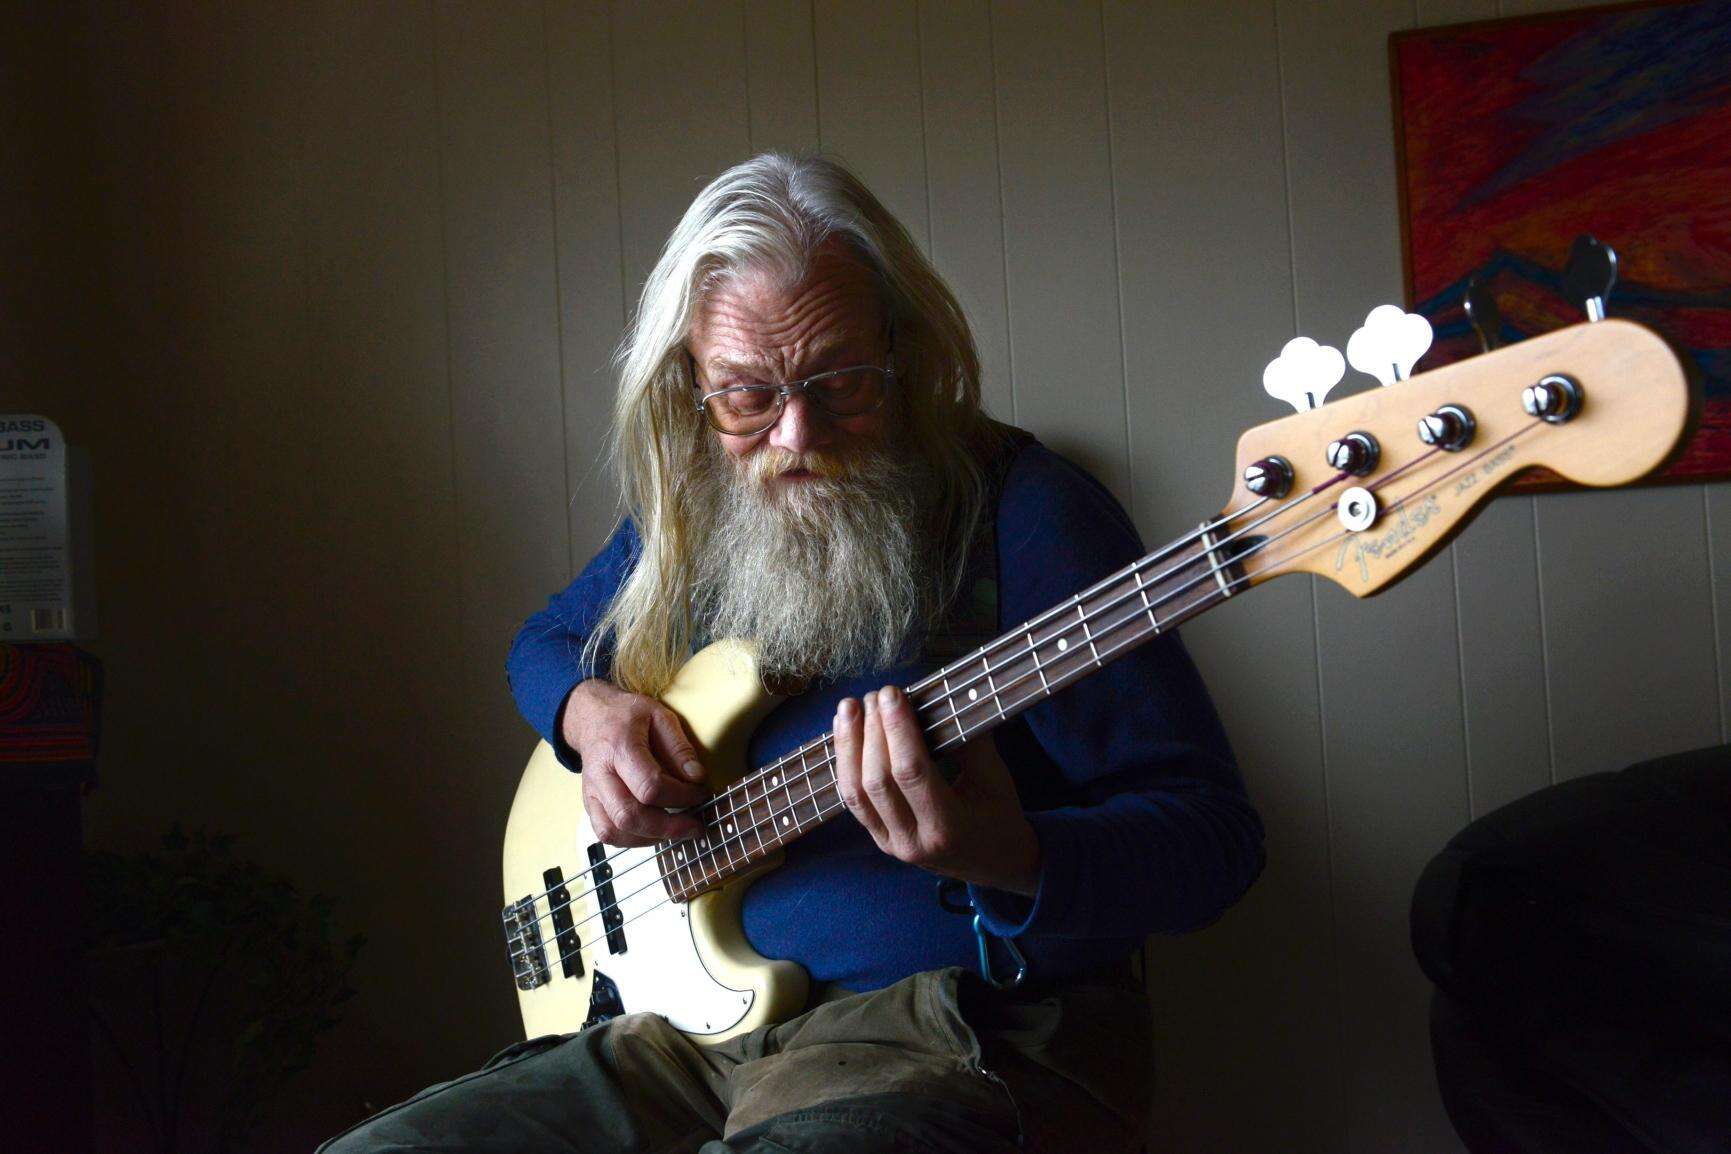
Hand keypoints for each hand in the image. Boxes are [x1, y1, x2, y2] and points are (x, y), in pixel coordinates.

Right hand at [562, 679, 708, 845]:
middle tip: (695, 826)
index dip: (681, 796)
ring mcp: (591, 792)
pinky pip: (605, 833)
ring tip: (676, 830)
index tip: (700, 793)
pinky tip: (653, 831)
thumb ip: (679, 747)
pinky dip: (631, 840)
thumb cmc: (627, 715)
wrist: (592, 716)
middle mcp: (600, 774)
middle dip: (668, 827)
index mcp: (619, 747)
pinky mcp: (589, 803)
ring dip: (650, 837)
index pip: (650, 786)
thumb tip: (697, 777)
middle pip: (629, 815)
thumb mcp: (660, 716)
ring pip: (614, 831)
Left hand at [833, 685, 1040, 895]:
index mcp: (949, 828)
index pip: (912, 772)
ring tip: (849, 708)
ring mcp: (891, 844)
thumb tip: (941, 698)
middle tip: (875, 695)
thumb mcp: (995, 778)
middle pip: (878, 781)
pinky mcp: (879, 839)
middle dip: (872, 732)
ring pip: (856, 793)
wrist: (995, 863)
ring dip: (848, 745)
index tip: (892, 694)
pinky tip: (844, 734)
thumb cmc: (999, 815)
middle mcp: (914, 841)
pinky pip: (852, 801)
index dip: (898, 729)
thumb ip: (969, 741)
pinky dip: (845, 764)